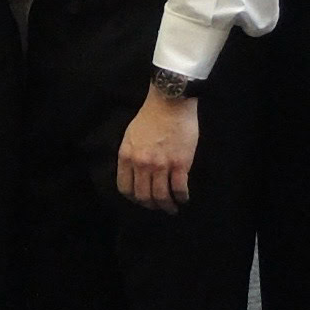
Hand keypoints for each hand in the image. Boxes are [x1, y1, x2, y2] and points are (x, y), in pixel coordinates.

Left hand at [118, 89, 200, 210]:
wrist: (170, 102)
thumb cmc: (151, 116)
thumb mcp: (131, 136)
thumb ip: (131, 155)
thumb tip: (134, 173)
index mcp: (127, 156)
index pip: (125, 188)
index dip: (134, 198)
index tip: (141, 200)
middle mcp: (141, 164)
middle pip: (143, 196)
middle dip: (151, 205)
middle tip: (159, 206)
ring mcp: (161, 165)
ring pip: (161, 196)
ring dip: (167, 206)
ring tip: (172, 207)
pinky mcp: (180, 164)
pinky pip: (179, 189)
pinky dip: (182, 197)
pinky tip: (183, 198)